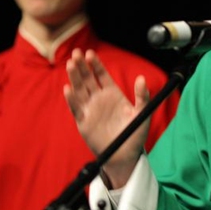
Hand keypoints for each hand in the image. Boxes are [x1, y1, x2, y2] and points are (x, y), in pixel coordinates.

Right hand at [64, 48, 150, 186]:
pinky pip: (76, 109)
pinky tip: (68, 89)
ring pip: (80, 90)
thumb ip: (142, 96)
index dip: (95, 64)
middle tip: (76, 53)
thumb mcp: (142, 113)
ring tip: (70, 65)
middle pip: (88, 79)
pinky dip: (71, 99)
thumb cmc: (134, 134)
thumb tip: (142, 78)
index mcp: (113, 94)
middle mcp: (99, 99)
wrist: (125, 155)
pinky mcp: (83, 122)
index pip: (102, 75)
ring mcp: (90, 109)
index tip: (90, 53)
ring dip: (74, 78)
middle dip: (82, 66)